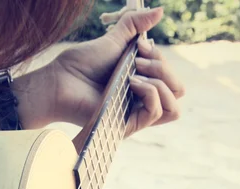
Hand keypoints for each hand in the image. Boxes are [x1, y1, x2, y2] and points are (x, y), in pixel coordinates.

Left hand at [52, 7, 184, 135]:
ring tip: (134, 72)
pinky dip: (150, 92)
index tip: (139, 47)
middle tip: (138, 60)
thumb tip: (160, 11)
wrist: (61, 80)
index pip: (172, 79)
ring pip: (173, 107)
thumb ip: (135, 26)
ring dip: (160, 81)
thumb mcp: (114, 40)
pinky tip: (132, 82)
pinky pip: (156, 112)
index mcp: (142, 86)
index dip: (161, 58)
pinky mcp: (127, 125)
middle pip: (177, 91)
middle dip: (164, 68)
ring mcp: (135, 116)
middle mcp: (142, 103)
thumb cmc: (81, 64)